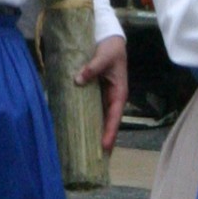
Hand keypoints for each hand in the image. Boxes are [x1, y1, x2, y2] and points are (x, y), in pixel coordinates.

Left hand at [76, 33, 128, 152]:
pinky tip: (80, 130)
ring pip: (100, 119)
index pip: (114, 116)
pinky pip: (93, 111)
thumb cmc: (110, 49)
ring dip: (95, 133)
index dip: (109, 132)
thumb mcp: (104, 57)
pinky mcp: (96, 94)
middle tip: (96, 159)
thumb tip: (78, 79)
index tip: (104, 146)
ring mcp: (104, 98)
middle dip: (104, 140)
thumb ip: (92, 68)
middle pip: (108, 123)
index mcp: (119, 93)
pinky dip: (88, 121)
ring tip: (88, 151)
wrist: (109, 39)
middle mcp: (113, 98)